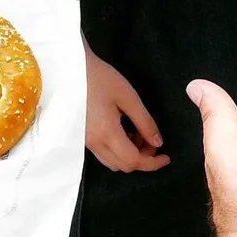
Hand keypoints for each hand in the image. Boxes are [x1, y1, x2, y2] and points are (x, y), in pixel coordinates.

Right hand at [84, 47, 168, 171]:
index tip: (166, 157)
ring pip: (113, 162)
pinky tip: (125, 131)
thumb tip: (158, 142)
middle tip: (152, 140)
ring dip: (130, 155)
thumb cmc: (101, 78)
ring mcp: (86, 142)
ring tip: (139, 133)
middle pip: (123, 166)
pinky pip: (104, 153)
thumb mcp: (128, 97)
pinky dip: (119, 150)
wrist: (70, 70)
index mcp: (106, 133)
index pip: (133, 161)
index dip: (152, 163)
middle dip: (143, 158)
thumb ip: (145, 122)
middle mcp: (94, 143)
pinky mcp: (82, 138)